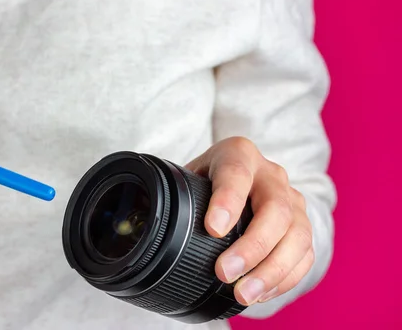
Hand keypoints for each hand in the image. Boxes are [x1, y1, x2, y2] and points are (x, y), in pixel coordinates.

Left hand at [185, 137, 313, 305]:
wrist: (242, 177)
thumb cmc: (208, 180)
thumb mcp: (189, 177)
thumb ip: (176, 194)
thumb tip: (144, 223)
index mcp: (238, 154)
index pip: (236, 173)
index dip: (227, 201)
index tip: (213, 229)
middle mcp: (271, 174)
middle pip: (275, 209)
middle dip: (252, 246)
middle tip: (225, 273)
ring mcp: (293, 199)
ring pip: (297, 235)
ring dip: (272, 270)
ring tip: (244, 294)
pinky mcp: (302, 226)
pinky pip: (304, 254)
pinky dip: (285, 278)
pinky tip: (261, 293)